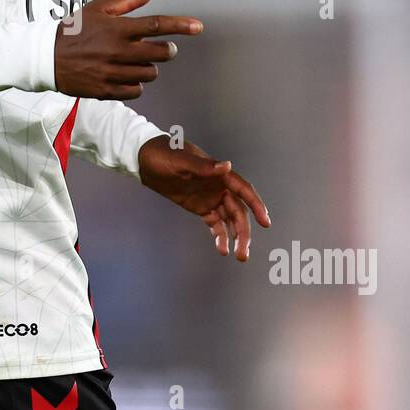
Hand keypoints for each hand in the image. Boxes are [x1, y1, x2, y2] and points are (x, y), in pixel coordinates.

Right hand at [54, 0, 202, 99]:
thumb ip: (129, 0)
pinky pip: (136, 91)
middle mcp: (117, 51)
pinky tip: (126, 76)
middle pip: (160, 53)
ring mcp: (112, 72)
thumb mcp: (99, 9)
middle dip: (166, 50)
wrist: (46, 57)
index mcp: (117, 28)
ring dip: (149, 67)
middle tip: (161, 48)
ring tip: (137, 61)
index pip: (157, 25)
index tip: (198, 27)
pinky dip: (136, 84)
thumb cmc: (74, 30)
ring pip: (150, 74)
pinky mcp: (105, 90)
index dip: (181, 25)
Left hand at [137, 134, 270, 261]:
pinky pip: (215, 223)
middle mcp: (219, 186)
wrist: (144, 159)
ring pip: (229, 219)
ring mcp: (210, 197)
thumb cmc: (162, 154)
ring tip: (238, 255)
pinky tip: (223, 249)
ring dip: (236, 236)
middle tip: (243, 252)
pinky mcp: (200, 206)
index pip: (243, 190)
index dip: (256, 205)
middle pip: (238, 211)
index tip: (266, 222)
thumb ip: (203, 167)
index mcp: (218, 174)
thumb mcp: (179, 160)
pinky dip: (220, 236)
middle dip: (244, 232)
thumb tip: (227, 166)